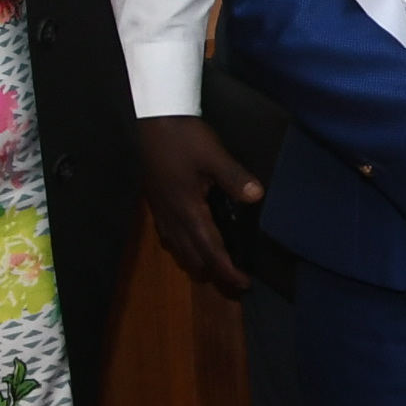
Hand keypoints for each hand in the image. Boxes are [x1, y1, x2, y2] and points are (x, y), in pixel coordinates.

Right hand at [135, 114, 261, 294]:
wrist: (148, 121)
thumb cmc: (182, 137)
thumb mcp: (213, 155)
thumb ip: (234, 177)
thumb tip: (257, 196)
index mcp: (188, 210)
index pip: (210, 250)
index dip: (227, 270)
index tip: (243, 284)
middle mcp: (172, 218)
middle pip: (194, 257)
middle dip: (215, 272)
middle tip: (236, 280)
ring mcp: (161, 212)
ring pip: (179, 250)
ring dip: (199, 262)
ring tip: (219, 267)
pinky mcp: (156, 204)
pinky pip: (170, 237)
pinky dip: (185, 248)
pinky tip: (192, 242)